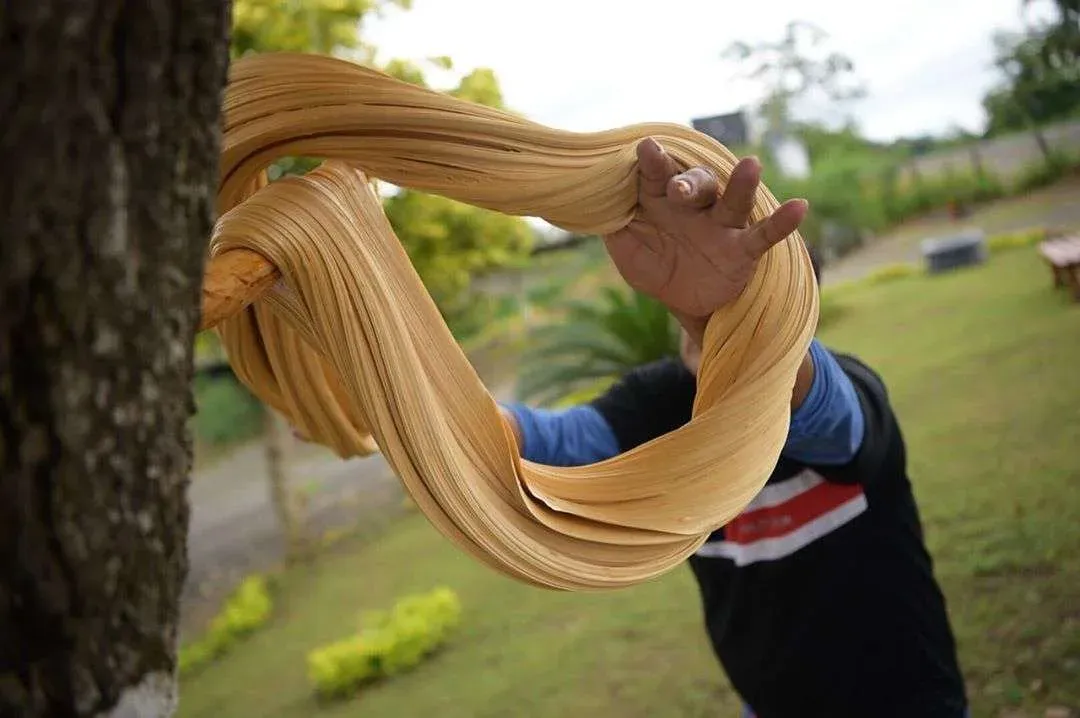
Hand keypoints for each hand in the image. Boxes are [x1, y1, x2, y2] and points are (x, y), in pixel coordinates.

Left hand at [603, 138, 807, 344]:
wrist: (684, 303)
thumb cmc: (654, 266)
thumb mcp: (627, 252)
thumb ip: (615, 227)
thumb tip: (600, 205)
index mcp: (662, 200)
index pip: (657, 176)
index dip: (653, 163)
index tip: (646, 148)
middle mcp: (694, 206)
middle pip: (696, 183)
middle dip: (689, 182)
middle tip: (679, 187)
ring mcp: (721, 226)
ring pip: (733, 200)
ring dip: (742, 184)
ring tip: (752, 164)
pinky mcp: (743, 250)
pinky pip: (764, 235)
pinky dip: (782, 222)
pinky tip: (800, 206)